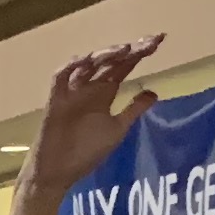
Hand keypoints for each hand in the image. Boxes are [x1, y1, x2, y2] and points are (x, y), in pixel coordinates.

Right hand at [0, 38, 165, 214]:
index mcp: (104, 93)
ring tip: (124, 50)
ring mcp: (72, 91)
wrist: (58, 173)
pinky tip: (89, 59)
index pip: (124, 67)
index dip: (140, 53)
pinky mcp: (55, 99)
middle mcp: (89, 87)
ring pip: (87, 64)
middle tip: (149, 41)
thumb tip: (154, 92)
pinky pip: (61, 77)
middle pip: (110, 61)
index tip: (159, 40)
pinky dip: (72, 66)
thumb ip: (133, 110)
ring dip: (105, 55)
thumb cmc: (85, 153)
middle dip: (129, 49)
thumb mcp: (117, 130)